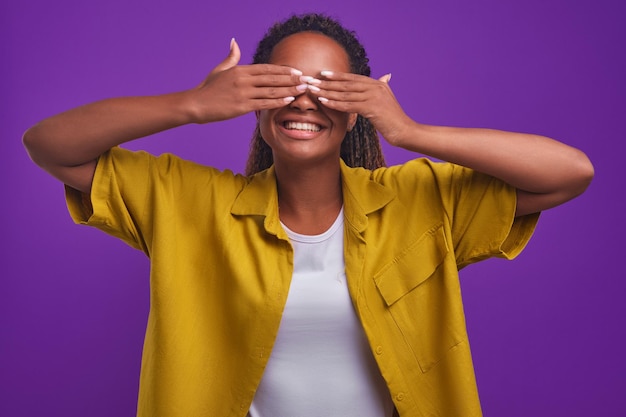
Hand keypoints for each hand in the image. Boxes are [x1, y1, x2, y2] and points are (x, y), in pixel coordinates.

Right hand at [188, 39, 306, 123]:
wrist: (196, 104)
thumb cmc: (208, 88)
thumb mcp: (220, 70)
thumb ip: (231, 57)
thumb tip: (234, 42)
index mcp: (240, 70)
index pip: (266, 69)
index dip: (283, 70)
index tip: (296, 71)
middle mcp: (243, 80)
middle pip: (272, 78)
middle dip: (291, 79)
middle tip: (305, 80)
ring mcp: (243, 93)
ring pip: (271, 91)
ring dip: (289, 90)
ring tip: (302, 90)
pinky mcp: (242, 106)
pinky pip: (264, 103)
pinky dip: (278, 102)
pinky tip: (288, 100)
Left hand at [304, 71, 413, 144]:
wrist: (404, 131)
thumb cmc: (394, 119)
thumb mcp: (388, 99)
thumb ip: (383, 87)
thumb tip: (386, 76)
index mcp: (378, 84)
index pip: (353, 78)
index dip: (337, 76)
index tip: (323, 74)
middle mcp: (376, 86)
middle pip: (346, 84)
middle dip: (327, 82)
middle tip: (311, 80)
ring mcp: (374, 96)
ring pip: (345, 93)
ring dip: (327, 91)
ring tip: (312, 90)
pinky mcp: (372, 107)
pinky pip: (349, 105)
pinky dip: (335, 103)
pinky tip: (323, 101)